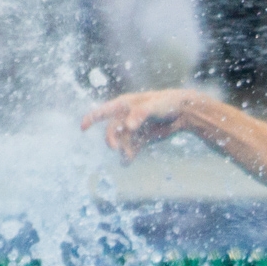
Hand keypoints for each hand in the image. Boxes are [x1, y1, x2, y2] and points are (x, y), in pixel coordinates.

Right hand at [81, 90, 198, 162]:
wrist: (184, 111)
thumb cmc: (167, 103)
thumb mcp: (154, 106)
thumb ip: (140, 114)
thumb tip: (128, 126)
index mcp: (125, 105)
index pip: (104, 111)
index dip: (92, 118)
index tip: (82, 127)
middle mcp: (126, 116)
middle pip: (112, 130)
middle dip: (111, 139)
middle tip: (115, 148)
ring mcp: (133, 128)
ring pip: (122, 141)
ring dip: (122, 149)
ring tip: (126, 157)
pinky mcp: (142, 138)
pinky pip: (132, 148)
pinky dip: (129, 155)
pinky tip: (127, 162)